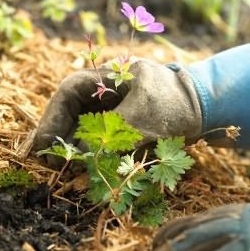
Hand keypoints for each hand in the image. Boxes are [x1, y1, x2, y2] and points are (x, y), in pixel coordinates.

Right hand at [34, 43, 249, 167]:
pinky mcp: (122, 129)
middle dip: (61, 140)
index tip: (44, 145)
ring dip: (76, 152)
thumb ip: (110, 135)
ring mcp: (113, 112)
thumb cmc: (176, 103)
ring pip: (84, 132)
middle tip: (51, 166)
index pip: (68, 95)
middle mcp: (104, 94)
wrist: (205, 109)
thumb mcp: (142, 116)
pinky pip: (101, 143)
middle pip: (72, 116)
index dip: (52, 120)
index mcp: (105, 78)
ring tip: (70, 172)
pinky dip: (95, 157)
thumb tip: (80, 155)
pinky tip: (91, 171)